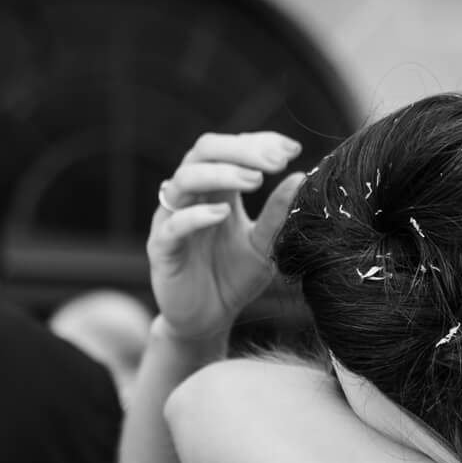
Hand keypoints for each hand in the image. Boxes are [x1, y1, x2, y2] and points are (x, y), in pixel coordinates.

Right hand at [148, 132, 304, 340]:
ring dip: (222, 174)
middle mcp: (191, 196)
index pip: (231, 148)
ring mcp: (172, 218)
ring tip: (255, 181)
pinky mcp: (161, 248)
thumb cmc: (233, 278)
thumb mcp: (263, 245)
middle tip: (275, 161)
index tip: (292, 149)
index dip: (259, 143)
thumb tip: (300, 177)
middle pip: (204, 150)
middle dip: (240, 150)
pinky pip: (174, 224)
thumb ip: (277, 215)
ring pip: (185, 179)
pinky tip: (224, 214)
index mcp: (216, 189)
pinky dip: (197, 215)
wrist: (208, 320)